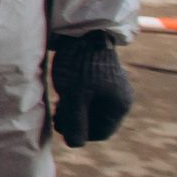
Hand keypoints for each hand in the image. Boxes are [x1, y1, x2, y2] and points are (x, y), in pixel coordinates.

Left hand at [50, 33, 133, 147]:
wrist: (83, 32)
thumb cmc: (81, 65)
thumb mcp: (75, 97)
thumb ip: (76, 122)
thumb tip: (75, 145)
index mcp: (119, 105)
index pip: (101, 132)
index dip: (81, 134)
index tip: (63, 128)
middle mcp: (119, 97)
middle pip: (96, 121)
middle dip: (76, 122)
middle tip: (57, 118)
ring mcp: (110, 87)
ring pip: (91, 109)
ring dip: (74, 112)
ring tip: (58, 108)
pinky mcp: (100, 78)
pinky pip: (89, 97)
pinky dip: (76, 100)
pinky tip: (62, 97)